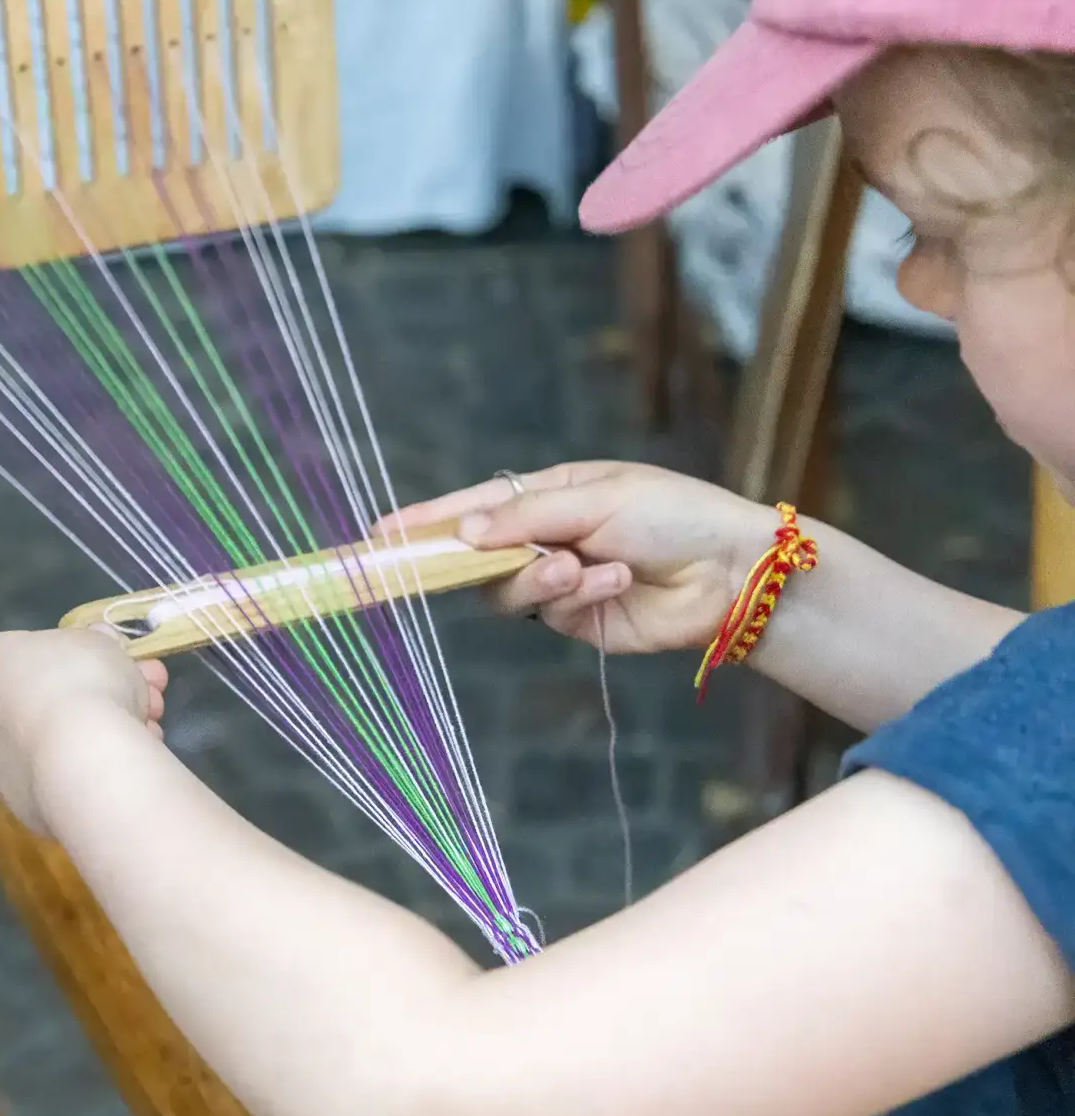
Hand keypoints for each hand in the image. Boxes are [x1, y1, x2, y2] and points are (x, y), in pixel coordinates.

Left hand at [0, 626, 167, 834]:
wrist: (77, 758)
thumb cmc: (82, 681)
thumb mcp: (101, 642)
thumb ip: (97, 641)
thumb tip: (98, 641)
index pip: (38, 653)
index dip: (89, 655)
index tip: (124, 662)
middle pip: (51, 697)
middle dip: (106, 694)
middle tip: (150, 696)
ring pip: (61, 737)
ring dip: (108, 728)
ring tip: (153, 729)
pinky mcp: (17, 802)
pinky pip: (63, 772)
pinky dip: (94, 765)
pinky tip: (132, 758)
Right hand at [374, 461, 777, 653]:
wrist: (734, 571)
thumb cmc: (672, 514)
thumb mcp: (597, 498)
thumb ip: (525, 517)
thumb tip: (461, 533)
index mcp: (548, 493)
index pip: (473, 505)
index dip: (426, 520)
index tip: (380, 535)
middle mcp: (545, 538)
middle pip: (478, 556)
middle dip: (475, 559)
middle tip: (461, 562)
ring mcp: (559, 583)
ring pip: (507, 592)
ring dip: (538, 580)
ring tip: (577, 568)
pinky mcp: (579, 622)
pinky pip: (550, 614)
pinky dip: (576, 596)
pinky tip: (611, 580)